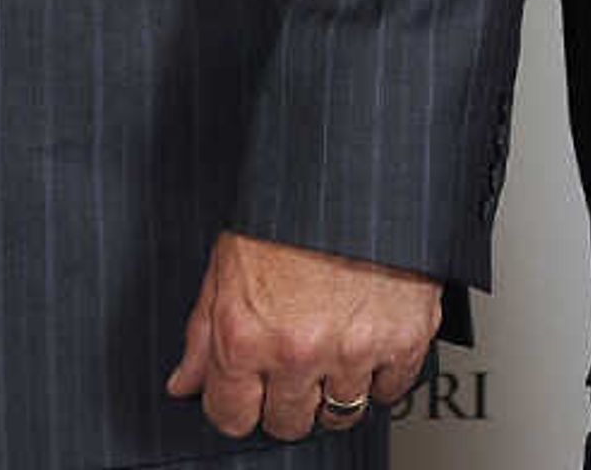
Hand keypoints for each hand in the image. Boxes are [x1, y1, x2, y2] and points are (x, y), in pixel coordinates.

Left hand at [164, 230, 437, 443]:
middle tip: (290, 364)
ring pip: (340, 414)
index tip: (245, 393)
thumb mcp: (228, 261)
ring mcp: (354, 349)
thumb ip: (203, 331)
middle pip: (288, 423)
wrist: (354, 167)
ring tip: (329, 349)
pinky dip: (379, 373)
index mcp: (245, 333)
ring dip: (332, 390)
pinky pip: (390, 391)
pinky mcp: (405, 340)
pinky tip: (365, 341)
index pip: (232, 415)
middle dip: (284, 399)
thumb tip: (185, 381)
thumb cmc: (287, 206)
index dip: (236, 404)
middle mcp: (297, 349)